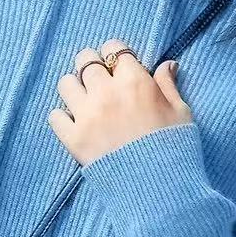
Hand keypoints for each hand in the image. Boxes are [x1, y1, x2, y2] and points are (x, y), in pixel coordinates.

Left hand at [48, 38, 191, 166]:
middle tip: (98, 78)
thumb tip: (167, 64)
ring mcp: (86, 115)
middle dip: (92, 64)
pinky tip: (74, 123)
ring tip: (84, 99)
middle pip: (85, 60)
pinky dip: (63, 117)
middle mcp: (106, 93)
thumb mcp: (181, 112)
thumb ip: (168, 85)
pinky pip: (55, 116)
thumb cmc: (175, 148)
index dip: (116, 54)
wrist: (159, 188)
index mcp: (134, 82)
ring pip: (65, 83)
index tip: (118, 64)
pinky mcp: (73, 139)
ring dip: (75, 87)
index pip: (114, 48)